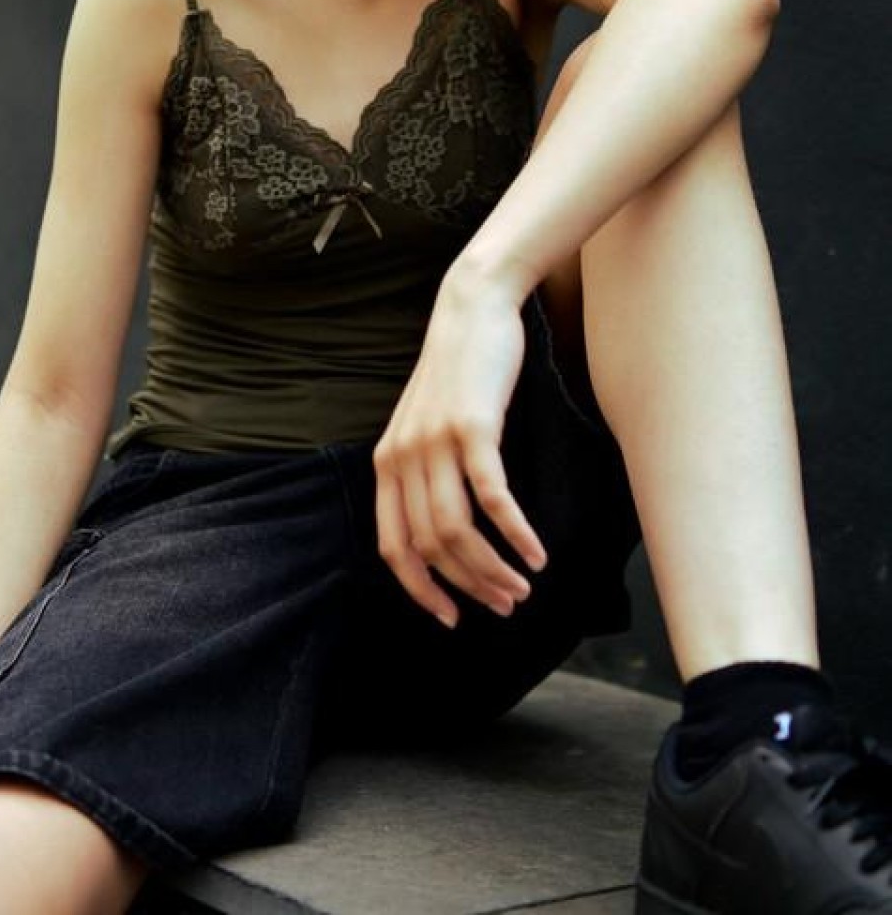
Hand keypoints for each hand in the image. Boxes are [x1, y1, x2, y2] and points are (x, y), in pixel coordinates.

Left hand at [373, 272, 547, 626]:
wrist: (472, 307)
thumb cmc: (458, 370)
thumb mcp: (426, 423)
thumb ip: (425, 470)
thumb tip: (443, 530)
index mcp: (386, 463)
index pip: (393, 548)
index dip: (421, 591)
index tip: (452, 618)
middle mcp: (402, 457)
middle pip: (432, 548)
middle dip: (470, 587)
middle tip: (506, 607)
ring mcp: (435, 442)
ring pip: (459, 531)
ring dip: (494, 569)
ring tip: (525, 588)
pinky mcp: (473, 428)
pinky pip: (493, 498)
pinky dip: (516, 533)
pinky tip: (538, 553)